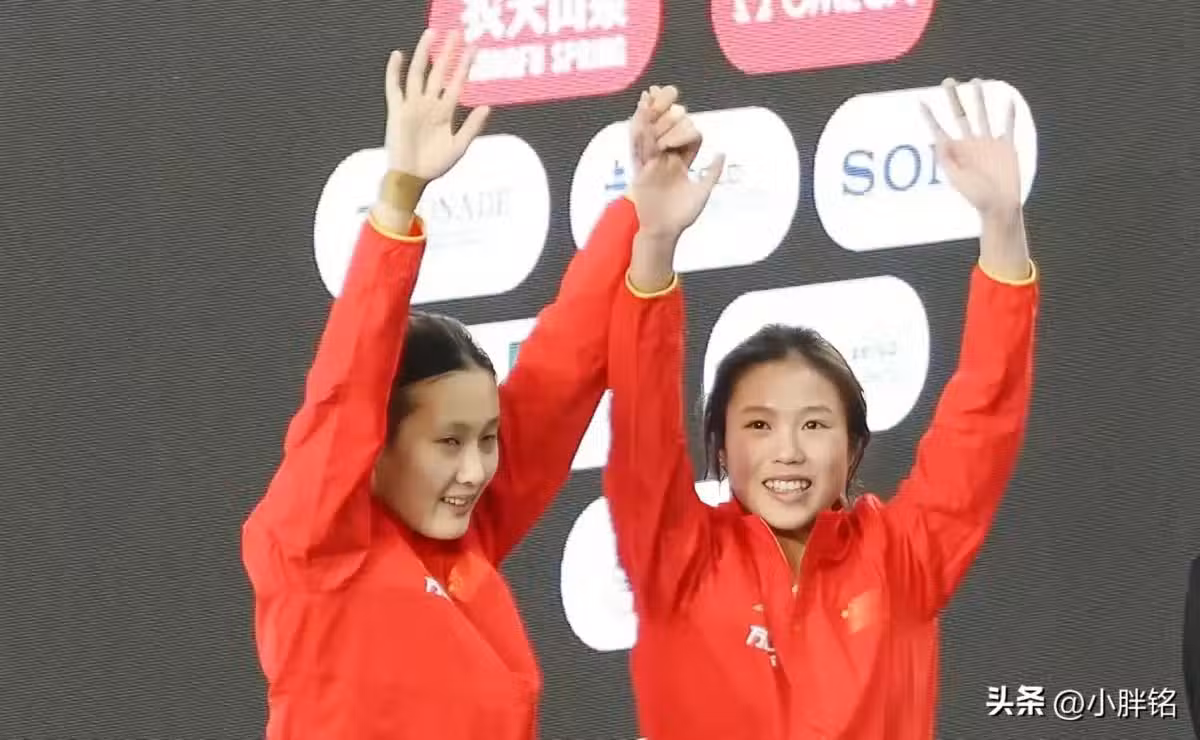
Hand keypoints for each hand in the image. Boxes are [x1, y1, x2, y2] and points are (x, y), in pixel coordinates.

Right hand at [384, 29, 489, 182]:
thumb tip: (487, 106)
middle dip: (447, 53)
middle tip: (456, 32)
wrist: (412, 179)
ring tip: (431, 34)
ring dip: (424, 54)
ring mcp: (413, 106)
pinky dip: (394, 72)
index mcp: (445, 112)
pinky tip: (398, 55)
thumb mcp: (459, 146)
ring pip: (418, 74)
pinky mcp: (397, 112)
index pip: (457, 83)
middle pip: (439, 72)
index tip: (474, 49)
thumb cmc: (435, 166)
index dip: (465, 66)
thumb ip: (472, 126)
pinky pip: (394, 88)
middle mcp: (429, 105)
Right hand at [629, 86, 724, 240]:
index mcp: (680, 163)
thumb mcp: (702, 192)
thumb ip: (711, 172)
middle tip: (664, 89)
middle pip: (665, 130)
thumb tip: (722, 152)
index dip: (687, 126)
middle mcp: (665, 160)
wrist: (663, 231)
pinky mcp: (641, 169)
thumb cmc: (682, 216)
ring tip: (650, 93)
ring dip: (650, 113)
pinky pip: (639, 147)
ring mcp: (652, 163)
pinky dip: (639, 129)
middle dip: (664, 110)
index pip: (685, 137)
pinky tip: (640, 113)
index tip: (686, 116)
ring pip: (652, 133)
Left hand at [921, 78, 1020, 219]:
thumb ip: (947, 159)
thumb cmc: (976, 196)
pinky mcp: (1006, 147)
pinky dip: (1009, 114)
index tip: (921, 102)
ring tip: (976, 80)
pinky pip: (1007, 126)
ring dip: (979, 98)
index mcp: (956, 151)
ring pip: (983, 114)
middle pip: (961, 114)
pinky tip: (1008, 100)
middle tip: (948, 81)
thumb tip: (937, 138)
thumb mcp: (956, 178)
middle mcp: (971, 143)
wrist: (1000, 206)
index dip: (930, 117)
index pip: (940, 130)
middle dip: (954, 98)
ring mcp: (989, 143)